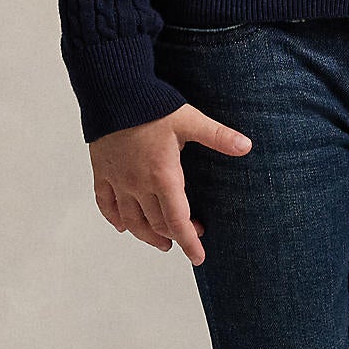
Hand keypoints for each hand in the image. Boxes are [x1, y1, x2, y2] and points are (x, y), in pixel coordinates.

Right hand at [88, 102, 251, 265]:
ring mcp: (117, 180)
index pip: (178, 220)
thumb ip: (218, 136)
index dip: (189, 242)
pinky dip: (114, 219)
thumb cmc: (152, 105)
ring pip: (131, 220)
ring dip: (146, 235)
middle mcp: (138, 184)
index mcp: (162, 176)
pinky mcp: (101, 171)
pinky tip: (122, 226)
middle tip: (189, 236)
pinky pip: (105, 204)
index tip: (198, 258)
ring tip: (160, 242)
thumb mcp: (190, 120)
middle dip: (174, 235)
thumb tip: (247, 146)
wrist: (112, 91)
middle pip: (156, 223)